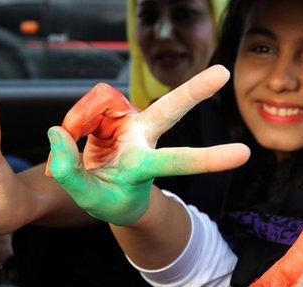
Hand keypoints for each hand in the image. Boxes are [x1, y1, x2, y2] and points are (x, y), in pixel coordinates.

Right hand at [47, 65, 249, 225]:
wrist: (107, 188)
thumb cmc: (107, 197)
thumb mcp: (87, 198)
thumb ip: (68, 171)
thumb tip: (58, 131)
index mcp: (144, 167)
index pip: (178, 161)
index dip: (208, 158)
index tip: (244, 154)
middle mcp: (144, 139)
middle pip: (170, 110)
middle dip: (194, 91)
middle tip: (223, 73)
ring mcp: (130, 122)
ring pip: (106, 103)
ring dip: (82, 120)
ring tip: (71, 143)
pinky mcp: (115, 111)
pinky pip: (89, 106)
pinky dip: (77, 122)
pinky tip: (77, 135)